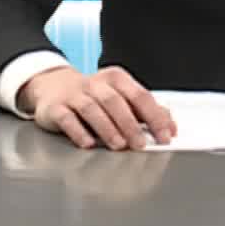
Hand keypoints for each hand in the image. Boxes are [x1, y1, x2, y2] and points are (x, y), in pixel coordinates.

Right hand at [20, 65, 175, 149]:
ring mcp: (74, 95)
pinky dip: (78, 131)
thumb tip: (171, 126)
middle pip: (115, 101)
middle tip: (140, 144)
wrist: (53, 86)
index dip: (154, 116)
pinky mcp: (55, 107)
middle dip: (130, 124)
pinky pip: (67, 118)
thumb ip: (146, 111)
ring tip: (118, 145)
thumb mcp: (121, 97)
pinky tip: (88, 144)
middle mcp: (95, 84)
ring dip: (107, 128)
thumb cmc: (94, 96)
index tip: (165, 135)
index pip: (140, 96)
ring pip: (92, 109)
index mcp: (116, 79)